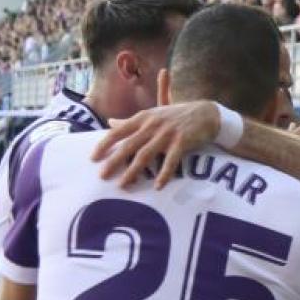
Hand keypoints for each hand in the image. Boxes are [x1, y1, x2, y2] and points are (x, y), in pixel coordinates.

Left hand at [91, 101, 218, 188]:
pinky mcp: (182, 142)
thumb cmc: (178, 114)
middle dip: (114, 161)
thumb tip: (110, 122)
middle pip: (128, 145)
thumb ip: (131, 120)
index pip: (118, 131)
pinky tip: (157, 186)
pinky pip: (171, 161)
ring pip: (145, 155)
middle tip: (102, 176)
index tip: (93, 158)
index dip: (104, 144)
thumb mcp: (153, 114)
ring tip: (123, 184)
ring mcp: (167, 133)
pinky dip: (164, 174)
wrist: (206, 113)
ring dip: (133, 171)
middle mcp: (153, 125)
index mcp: (143, 117)